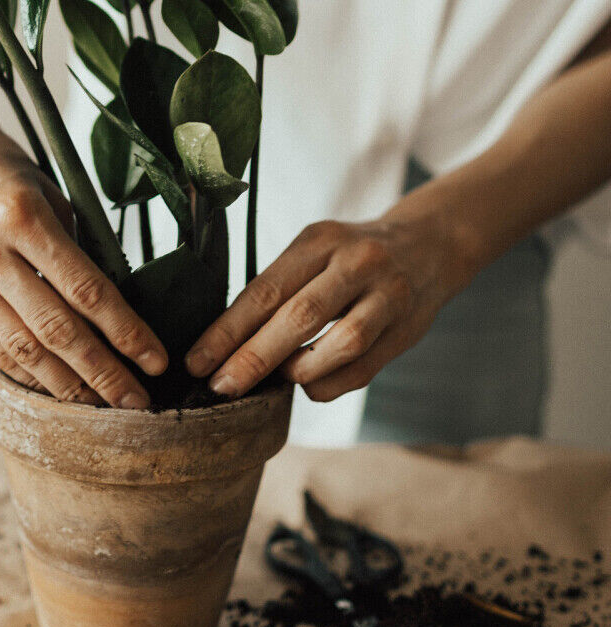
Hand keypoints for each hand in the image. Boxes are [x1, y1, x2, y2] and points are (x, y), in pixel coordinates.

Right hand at [0, 71, 166, 408]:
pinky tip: (55, 389)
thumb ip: (76, 247)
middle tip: (137, 403)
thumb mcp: (48, 190)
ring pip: (23, 348)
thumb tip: (113, 306)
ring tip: (100, 408)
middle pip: (57, 330)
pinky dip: (27, 372)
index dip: (126, 332)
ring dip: (67, 385)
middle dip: (103, 374)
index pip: (87, 290)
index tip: (155, 361)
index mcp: (22, 215)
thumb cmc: (1, 164)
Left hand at [184, 214, 477, 401]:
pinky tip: (309, 384)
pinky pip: (362, 368)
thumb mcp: (314, 252)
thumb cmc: (349, 258)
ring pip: (340, 343)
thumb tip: (223, 345)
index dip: (226, 331)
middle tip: (220, 386)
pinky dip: (328, 383)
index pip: (264, 290)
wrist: (431, 244)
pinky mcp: (407, 328)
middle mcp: (356, 262)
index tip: (196, 362)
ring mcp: (387, 295)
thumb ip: (278, 290)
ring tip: (276, 380)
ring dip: (299, 370)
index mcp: (319, 240)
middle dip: (253, 357)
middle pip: (299, 316)